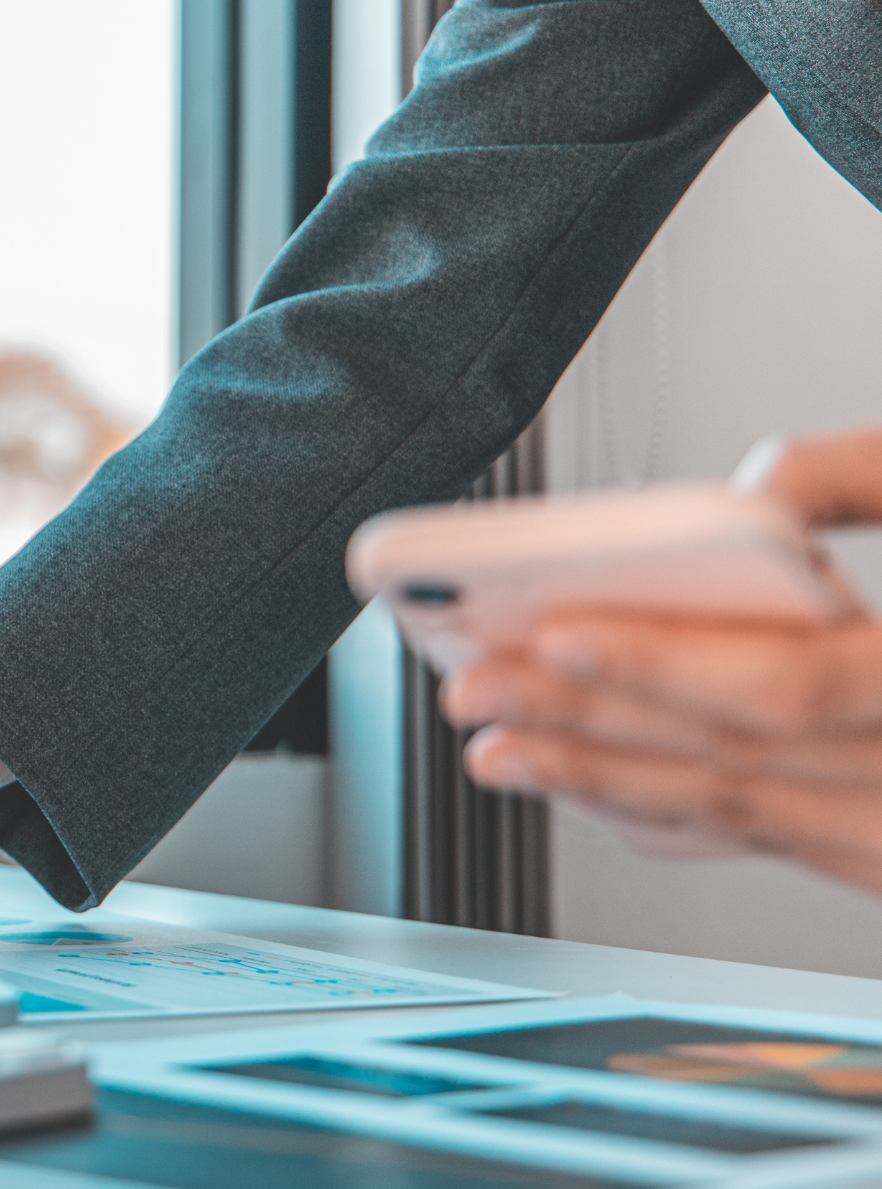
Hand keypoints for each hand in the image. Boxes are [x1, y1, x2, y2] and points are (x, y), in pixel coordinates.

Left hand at [441, 429, 881, 892]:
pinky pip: (770, 840)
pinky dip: (670, 813)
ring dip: (605, 781)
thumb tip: (752, 479)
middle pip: (743, 761)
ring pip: (745, 815)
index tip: (560, 631)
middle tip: (476, 689)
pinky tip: (588, 784)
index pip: (803, 688)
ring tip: (497, 745)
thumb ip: (876, 477)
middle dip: (591, 727)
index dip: (673, 665)